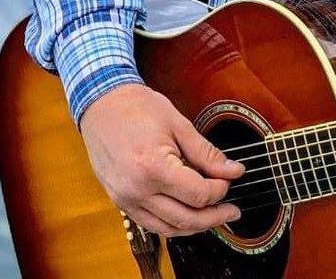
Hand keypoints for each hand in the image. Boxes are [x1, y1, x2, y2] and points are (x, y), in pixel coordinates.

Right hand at [79, 82, 245, 236]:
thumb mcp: (179, 125)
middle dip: (214, 217)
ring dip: (195, 226)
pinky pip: (151, 225)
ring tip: (215, 216)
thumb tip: (233, 171)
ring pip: (168, 229)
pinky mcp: (121, 202)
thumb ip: (207, 153)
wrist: (102, 106)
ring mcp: (126, 200)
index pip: (198, 194)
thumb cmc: (138, 109)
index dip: (220, 189)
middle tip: (232, 211)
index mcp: (154, 168)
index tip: (229, 178)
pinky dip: (173, 225)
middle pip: (185, 218)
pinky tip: (188, 214)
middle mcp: (137, 191)